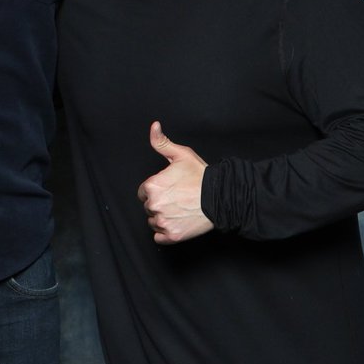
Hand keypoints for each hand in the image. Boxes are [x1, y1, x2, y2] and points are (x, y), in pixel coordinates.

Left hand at [137, 121, 213, 244]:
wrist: (220, 197)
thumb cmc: (201, 176)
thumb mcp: (181, 154)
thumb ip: (162, 142)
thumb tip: (154, 127)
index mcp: (152, 186)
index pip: (143, 192)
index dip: (156, 190)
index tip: (170, 189)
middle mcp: (154, 205)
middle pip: (148, 207)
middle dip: (160, 203)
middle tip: (178, 198)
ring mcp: (162, 222)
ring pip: (153, 222)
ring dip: (163, 217)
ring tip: (180, 209)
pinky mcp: (171, 236)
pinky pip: (159, 236)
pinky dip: (166, 231)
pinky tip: (178, 221)